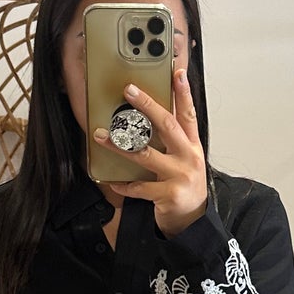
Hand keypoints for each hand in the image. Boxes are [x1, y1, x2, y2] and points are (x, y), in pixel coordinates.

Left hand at [94, 65, 208, 237]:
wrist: (192, 220)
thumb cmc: (184, 187)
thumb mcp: (185, 160)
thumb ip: (173, 142)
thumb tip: (151, 119)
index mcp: (192, 146)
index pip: (189, 114)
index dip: (184, 93)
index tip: (177, 73)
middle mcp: (188, 157)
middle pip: (167, 125)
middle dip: (147, 106)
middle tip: (130, 90)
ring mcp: (179, 176)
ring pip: (145, 155)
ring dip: (120, 145)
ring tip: (101, 136)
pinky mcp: (168, 194)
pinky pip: (139, 187)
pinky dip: (124, 185)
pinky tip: (113, 181)